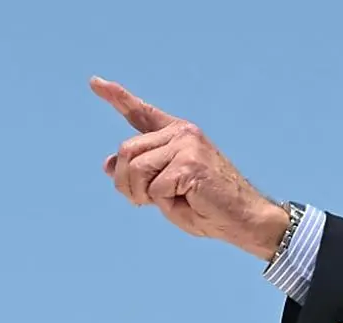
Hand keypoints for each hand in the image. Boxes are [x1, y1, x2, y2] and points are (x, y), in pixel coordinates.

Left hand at [90, 76, 287, 259]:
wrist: (246, 220)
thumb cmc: (210, 208)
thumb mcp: (166, 189)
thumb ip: (141, 172)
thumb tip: (108, 164)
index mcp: (178, 136)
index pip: (142, 114)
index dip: (118, 98)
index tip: (96, 83)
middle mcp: (182, 133)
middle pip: (126, 150)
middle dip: (126, 183)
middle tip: (143, 202)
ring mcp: (187, 145)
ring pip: (135, 168)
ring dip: (142, 195)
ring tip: (168, 202)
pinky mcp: (190, 163)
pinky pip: (154, 187)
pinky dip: (164, 203)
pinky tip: (187, 202)